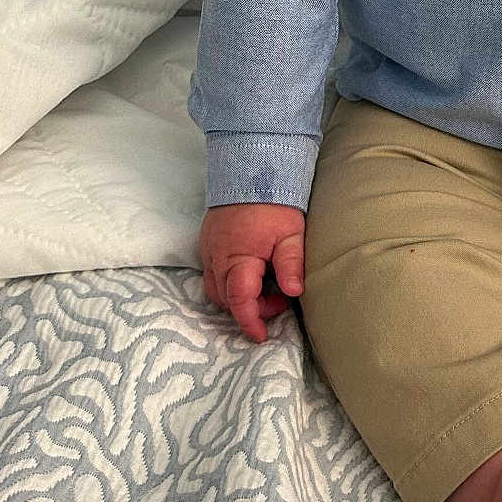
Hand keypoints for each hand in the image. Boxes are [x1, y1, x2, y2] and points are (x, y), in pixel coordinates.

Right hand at [200, 202, 305, 342]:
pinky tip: (253, 270)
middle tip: (279, 298)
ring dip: (239, 295)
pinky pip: (213, 272)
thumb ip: (291, 264)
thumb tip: (294, 292)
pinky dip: (230, 281)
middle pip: (225, 299)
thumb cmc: (275, 201)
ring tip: (267, 284)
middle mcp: (216, 256)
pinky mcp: (207, 241)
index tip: (261, 336)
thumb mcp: (291, 232)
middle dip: (250, 308)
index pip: (239, 300)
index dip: (250, 322)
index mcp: (238, 257)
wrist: (251, 165)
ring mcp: (208, 248)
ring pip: (216, 288)